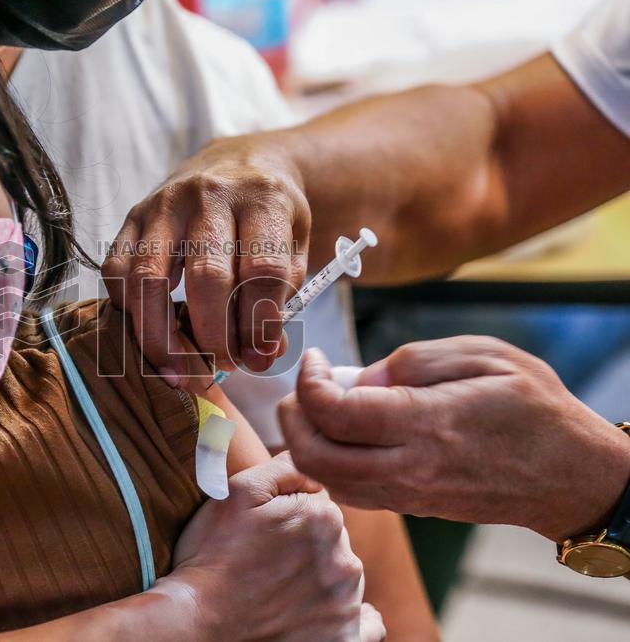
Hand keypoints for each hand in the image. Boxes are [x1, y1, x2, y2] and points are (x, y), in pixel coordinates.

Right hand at [102, 134, 308, 382]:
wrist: (239, 162)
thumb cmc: (269, 215)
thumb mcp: (294, 246)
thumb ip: (282, 299)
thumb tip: (261, 356)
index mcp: (262, 198)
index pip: (262, 270)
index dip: (261, 324)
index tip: (259, 357)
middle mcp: (209, 195)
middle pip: (206, 277)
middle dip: (214, 336)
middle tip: (222, 365)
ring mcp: (163, 203)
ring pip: (149, 278)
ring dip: (163, 338)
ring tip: (182, 369)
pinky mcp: (132, 216)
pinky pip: (116, 271)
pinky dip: (129, 310)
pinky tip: (151, 330)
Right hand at [165, 453, 383, 641]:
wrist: (199, 622)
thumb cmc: (212, 555)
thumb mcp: (237, 491)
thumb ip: (284, 466)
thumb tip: (309, 455)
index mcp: (324, 518)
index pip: (319, 502)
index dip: (288, 511)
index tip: (265, 528)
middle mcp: (345, 561)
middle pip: (334, 539)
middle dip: (308, 543)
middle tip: (267, 558)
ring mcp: (346, 605)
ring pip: (343, 577)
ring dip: (321, 576)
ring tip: (280, 586)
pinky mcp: (343, 639)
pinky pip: (368, 625)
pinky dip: (355, 618)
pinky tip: (329, 613)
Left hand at [280, 339, 629, 541]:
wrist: (572, 476)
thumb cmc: (535, 408)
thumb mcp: (486, 356)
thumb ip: (416, 359)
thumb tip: (361, 375)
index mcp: (428, 423)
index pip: (336, 413)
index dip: (309, 382)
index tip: (315, 360)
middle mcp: (411, 467)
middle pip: (315, 457)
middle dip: (290, 419)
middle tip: (300, 387)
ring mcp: (409, 494)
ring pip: (326, 481)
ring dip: (303, 444)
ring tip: (314, 407)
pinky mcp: (411, 507)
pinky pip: (350, 492)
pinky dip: (327, 465)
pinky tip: (339, 434)